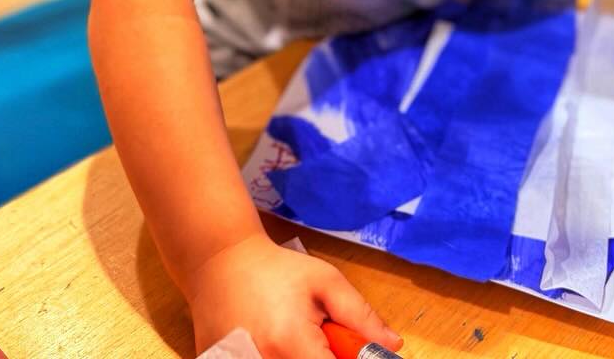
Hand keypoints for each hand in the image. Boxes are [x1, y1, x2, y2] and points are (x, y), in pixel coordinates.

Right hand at [188, 234, 401, 358]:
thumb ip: (361, 316)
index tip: (349, 350)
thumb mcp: (326, 282)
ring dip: (301, 357)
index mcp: (291, 344)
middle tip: (317, 340)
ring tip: (294, 339)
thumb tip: (393, 345)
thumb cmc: (277, 271)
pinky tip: (274, 343)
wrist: (220, 263)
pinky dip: (278, 357)